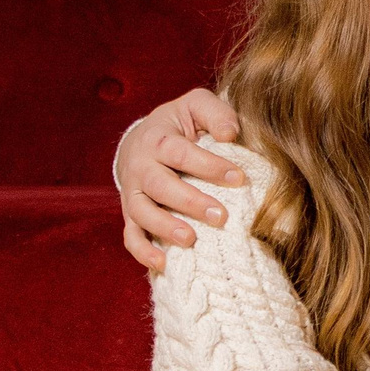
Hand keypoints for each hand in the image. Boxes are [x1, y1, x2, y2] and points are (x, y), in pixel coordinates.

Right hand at [117, 88, 245, 272]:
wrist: (141, 140)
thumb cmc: (178, 125)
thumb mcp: (195, 106)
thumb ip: (215, 113)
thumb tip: (230, 134)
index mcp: (157, 139)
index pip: (181, 153)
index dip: (209, 165)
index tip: (238, 178)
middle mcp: (140, 167)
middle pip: (160, 186)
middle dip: (190, 202)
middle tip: (221, 216)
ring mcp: (133, 193)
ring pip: (142, 212)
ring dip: (165, 227)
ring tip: (190, 239)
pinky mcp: (130, 215)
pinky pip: (131, 236)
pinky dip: (143, 252)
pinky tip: (163, 264)